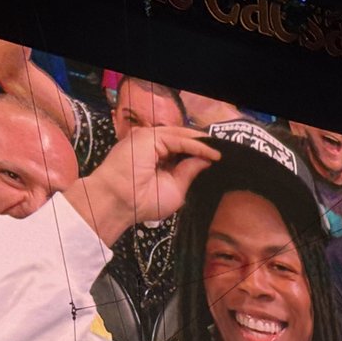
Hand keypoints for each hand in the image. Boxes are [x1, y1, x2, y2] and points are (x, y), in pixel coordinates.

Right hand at [67, 126, 219, 245]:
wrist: (119, 203)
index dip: (198, 153)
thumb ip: (188, 172)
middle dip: (202, 146)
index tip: (217, 160)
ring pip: (181, 137)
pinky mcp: (149, 137)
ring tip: (219, 153)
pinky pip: (178, 139)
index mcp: (155, 159)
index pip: (180, 151)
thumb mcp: (175, 189)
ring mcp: (149, 139)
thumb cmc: (141, 202)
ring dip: (202, 144)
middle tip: (222, 153)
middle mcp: (151, 146)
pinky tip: (210, 153)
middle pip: (181, 140)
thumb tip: (206, 159)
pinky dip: (196, 146)